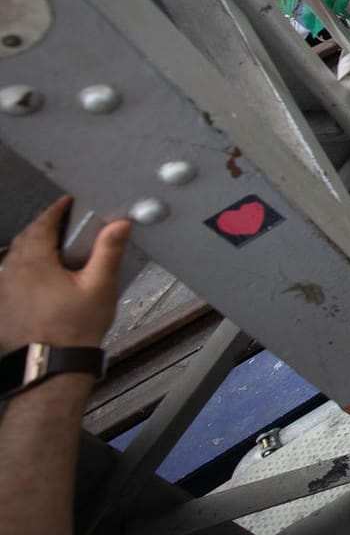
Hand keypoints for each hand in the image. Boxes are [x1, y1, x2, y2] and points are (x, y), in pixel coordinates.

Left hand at [0, 197, 131, 351]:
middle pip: (26, 238)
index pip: (42, 223)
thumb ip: (108, 251)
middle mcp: (12, 273)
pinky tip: (42, 280)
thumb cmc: (73, 331)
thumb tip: (117, 225)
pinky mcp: (1, 307)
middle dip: (45, 227)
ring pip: (16, 257)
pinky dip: (25, 270)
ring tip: (57, 253)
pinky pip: (11, 278)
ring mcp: (3, 290)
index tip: (67, 203)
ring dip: (34, 249)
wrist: (51, 366)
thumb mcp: (100, 286)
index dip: (56, 209)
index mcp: (34, 263)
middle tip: (66, 225)